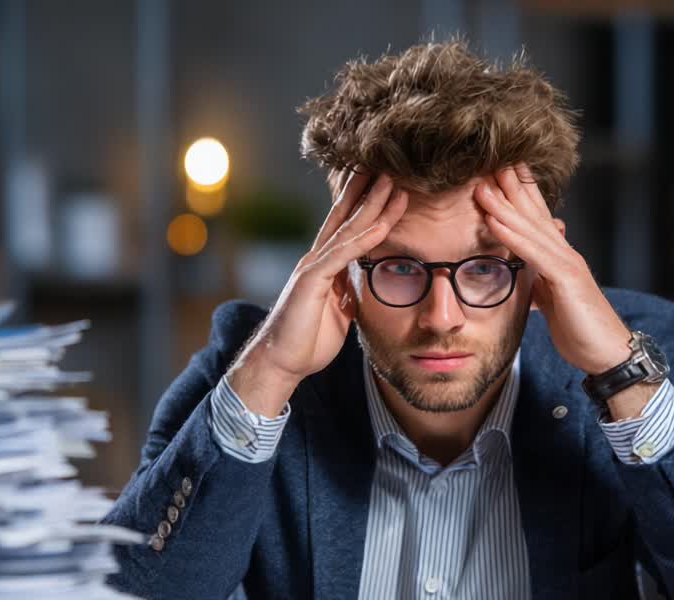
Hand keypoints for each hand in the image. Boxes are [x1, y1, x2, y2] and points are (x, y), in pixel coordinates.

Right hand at [228, 171, 408, 415]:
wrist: (280, 362)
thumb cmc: (307, 339)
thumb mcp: (338, 310)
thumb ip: (348, 290)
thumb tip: (361, 281)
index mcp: (323, 264)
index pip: (347, 225)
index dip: (365, 201)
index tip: (384, 180)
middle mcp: (317, 258)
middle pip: (347, 215)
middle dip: (369, 189)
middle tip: (390, 164)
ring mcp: (313, 266)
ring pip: (348, 228)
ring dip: (372, 204)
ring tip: (392, 181)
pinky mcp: (312, 280)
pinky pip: (343, 254)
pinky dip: (365, 237)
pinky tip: (382, 223)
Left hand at [474, 164, 631, 376]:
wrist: (607, 353)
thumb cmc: (580, 328)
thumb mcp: (552, 300)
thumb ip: (539, 280)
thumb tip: (523, 271)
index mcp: (559, 257)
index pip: (537, 218)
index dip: (518, 193)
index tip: (497, 171)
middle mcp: (564, 253)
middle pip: (534, 212)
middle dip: (511, 185)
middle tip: (488, 158)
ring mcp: (567, 263)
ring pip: (530, 227)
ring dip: (503, 204)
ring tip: (481, 183)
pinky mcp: (566, 279)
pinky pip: (533, 253)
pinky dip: (512, 234)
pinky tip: (493, 220)